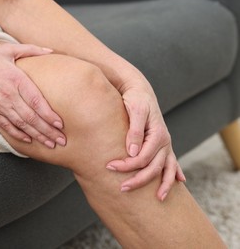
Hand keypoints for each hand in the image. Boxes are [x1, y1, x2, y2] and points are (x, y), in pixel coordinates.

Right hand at [0, 42, 65, 147]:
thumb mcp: (9, 49)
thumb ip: (31, 50)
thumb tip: (50, 51)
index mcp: (17, 80)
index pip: (36, 101)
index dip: (48, 114)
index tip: (60, 124)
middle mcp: (10, 96)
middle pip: (31, 117)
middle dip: (48, 131)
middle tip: (61, 140)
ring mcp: (0, 106)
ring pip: (22, 125)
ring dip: (37, 136)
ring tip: (50, 144)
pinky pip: (7, 127)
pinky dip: (18, 135)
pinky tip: (29, 141)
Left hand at [106, 74, 185, 200]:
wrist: (139, 90)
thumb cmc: (135, 99)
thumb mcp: (135, 111)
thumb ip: (135, 131)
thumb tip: (132, 152)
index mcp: (158, 134)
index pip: (142, 158)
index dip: (127, 166)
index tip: (109, 167)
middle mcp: (165, 141)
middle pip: (154, 168)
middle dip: (138, 180)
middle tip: (121, 188)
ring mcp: (166, 144)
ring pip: (167, 168)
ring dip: (164, 184)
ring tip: (159, 198)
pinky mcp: (163, 144)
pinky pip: (172, 161)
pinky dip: (175, 172)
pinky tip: (180, 181)